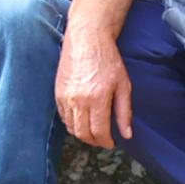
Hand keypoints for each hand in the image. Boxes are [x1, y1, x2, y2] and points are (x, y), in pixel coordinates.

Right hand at [53, 15, 134, 149]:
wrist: (87, 39)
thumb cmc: (108, 60)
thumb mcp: (123, 85)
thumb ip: (124, 112)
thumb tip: (127, 134)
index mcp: (97, 99)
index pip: (98, 132)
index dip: (105, 142)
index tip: (111, 143)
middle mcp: (78, 101)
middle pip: (82, 133)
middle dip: (94, 141)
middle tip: (103, 140)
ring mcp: (65, 98)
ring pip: (71, 128)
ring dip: (82, 134)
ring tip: (93, 131)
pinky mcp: (57, 94)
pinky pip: (63, 117)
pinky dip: (72, 123)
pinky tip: (82, 120)